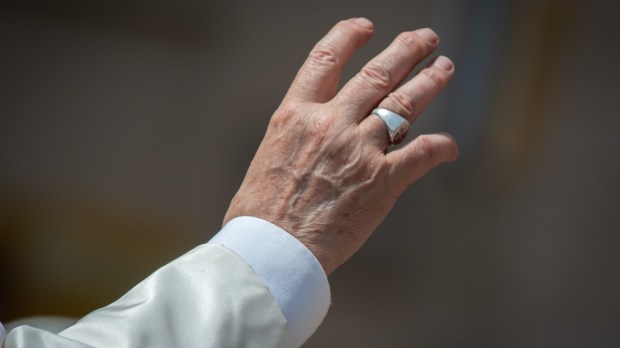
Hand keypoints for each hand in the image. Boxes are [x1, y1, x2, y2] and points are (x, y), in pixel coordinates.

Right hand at [224, 18, 457, 274]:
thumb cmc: (260, 215)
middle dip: (406, 51)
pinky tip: (449, 145)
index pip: (325, 60)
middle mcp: (331, 124)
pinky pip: (422, 153)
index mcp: (296, 116)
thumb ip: (296, 140)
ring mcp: (360, 150)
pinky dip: (441, 146)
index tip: (365, 27)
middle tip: (424, 39)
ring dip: (430, 82)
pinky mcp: (383, 181)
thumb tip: (311, 139)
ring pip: (404, 104)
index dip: (348, 36)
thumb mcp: (268, 159)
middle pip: (377, 75)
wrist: (272, 251)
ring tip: (444, 67)